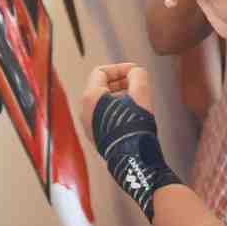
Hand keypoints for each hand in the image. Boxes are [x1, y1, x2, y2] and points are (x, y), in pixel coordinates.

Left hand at [81, 63, 180, 222]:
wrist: (132, 157)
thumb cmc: (134, 125)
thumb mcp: (141, 92)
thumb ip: (138, 75)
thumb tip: (135, 72)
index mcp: (90, 97)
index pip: (101, 71)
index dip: (120, 68)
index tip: (136, 72)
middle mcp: (85, 110)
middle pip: (101, 86)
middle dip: (121, 81)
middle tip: (139, 84)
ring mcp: (88, 125)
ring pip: (102, 101)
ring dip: (120, 95)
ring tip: (138, 99)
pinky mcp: (96, 136)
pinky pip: (103, 114)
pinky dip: (116, 109)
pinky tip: (132, 114)